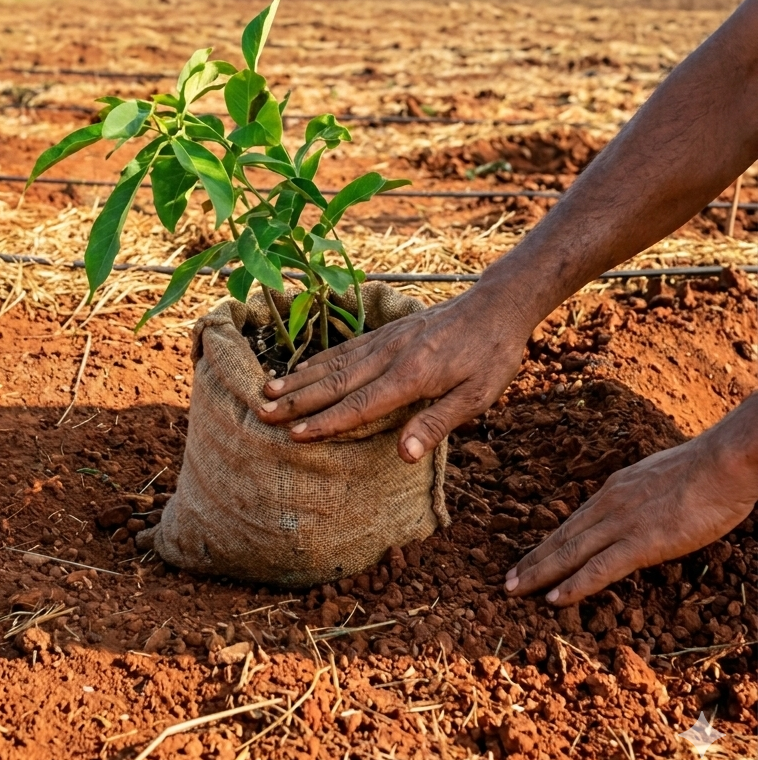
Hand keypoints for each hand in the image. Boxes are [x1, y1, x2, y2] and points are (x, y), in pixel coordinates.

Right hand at [258, 280, 532, 461]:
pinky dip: (321, 358)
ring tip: (269, 389)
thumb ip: (436, 423)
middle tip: (264, 413)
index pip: (359, 406)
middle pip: (336, 382)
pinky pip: (346, 346)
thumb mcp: (476, 396)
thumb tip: (404, 455)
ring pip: (335, 362)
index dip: (325, 423)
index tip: (294, 435)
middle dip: (298, 400)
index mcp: (411, 376)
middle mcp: (390, 355)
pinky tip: (305, 367)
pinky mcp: (388, 331)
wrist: (496, 305)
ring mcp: (386, 340)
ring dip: (301, 378)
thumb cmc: (491, 355)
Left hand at [506, 397, 757, 604]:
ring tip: (514, 590)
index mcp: (615, 490)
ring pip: (570, 552)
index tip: (529, 558)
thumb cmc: (706, 471)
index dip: (548, 543)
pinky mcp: (641, 542)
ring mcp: (622, 523)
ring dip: (539, 574)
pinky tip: (554, 599)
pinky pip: (600, 568)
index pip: (573, 522)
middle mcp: (609, 504)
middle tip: (506, 581)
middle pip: (562, 537)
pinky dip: (574, 584)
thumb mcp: (662, 479)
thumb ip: (645, 496)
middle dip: (532, 561)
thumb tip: (645, 509)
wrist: (724, 463)